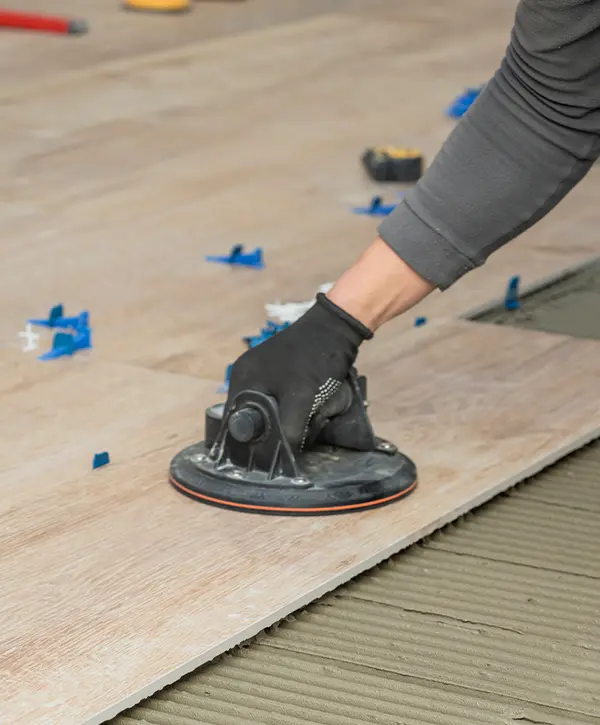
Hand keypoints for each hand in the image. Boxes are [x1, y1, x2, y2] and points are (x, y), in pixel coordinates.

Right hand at [226, 293, 372, 450]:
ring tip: (306, 421)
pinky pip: (279, 400)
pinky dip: (293, 409)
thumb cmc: (315, 360)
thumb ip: (289, 430)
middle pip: (252, 418)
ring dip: (285, 420)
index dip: (250, 443)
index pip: (235, 423)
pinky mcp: (279, 372)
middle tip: (293, 438)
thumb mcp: (302, 398)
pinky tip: (309, 410)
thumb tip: (283, 457)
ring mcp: (262, 373)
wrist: (337, 328)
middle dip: (272, 431)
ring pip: (268, 411)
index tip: (268, 457)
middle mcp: (247, 376)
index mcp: (243, 380)